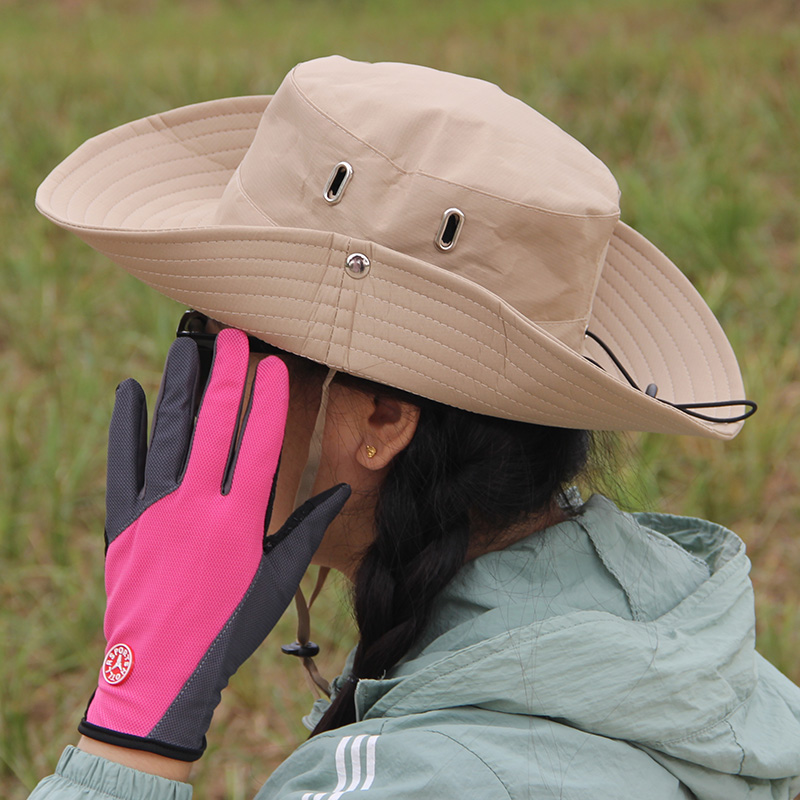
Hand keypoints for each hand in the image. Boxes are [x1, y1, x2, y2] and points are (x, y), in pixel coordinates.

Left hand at [79, 329, 349, 760]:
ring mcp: (156, 510)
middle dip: (227, 375)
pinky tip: (130, 389)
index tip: (273, 363)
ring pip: (170, 433)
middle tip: (233, 334)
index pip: (259, 443)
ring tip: (189, 344)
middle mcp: (198, 506)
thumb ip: (307, 528)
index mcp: (241, 520)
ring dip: (180, 385)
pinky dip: (127, 425)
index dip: (268, 399)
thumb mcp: (277, 580)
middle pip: (215, 426)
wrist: (160, 671)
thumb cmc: (229, 626)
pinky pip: (124, 463)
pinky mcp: (122, 521)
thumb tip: (342, 488)